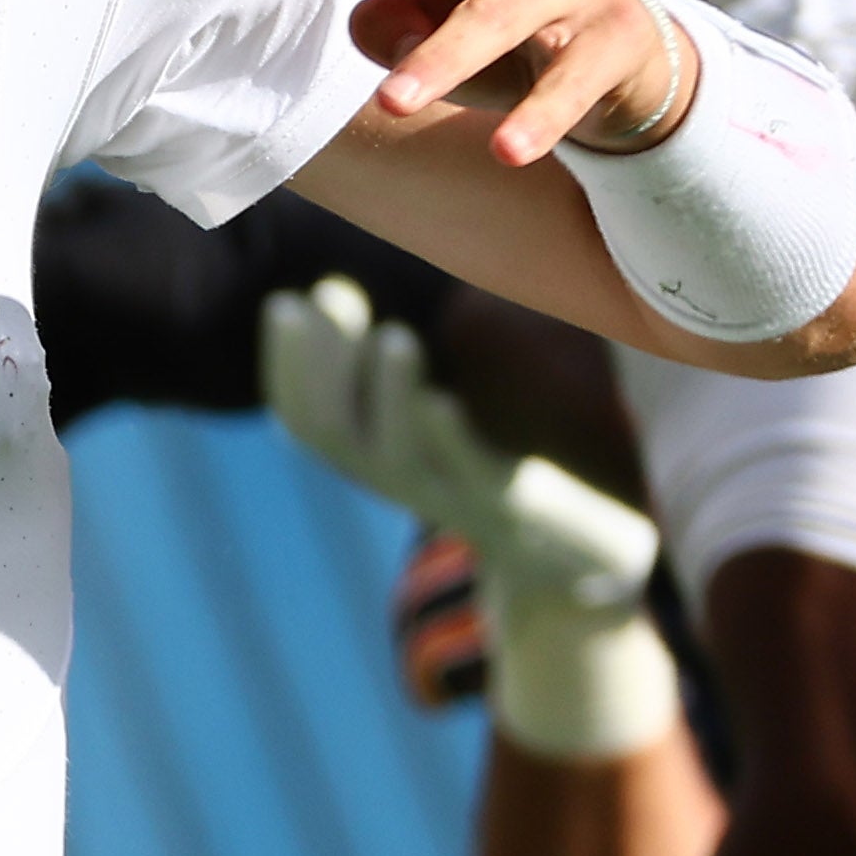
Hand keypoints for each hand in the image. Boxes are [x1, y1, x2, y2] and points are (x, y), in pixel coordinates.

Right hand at [263, 278, 678, 760]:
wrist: (569, 563)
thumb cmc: (488, 474)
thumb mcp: (427, 424)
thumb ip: (383, 366)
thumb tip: (331, 291)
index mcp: (371, 459)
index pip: (304, 418)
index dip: (286, 365)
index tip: (286, 304)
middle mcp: (396, 483)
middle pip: (336, 432)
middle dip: (322, 366)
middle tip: (322, 298)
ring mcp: (451, 498)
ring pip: (399, 455)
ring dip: (391, 394)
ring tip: (393, 337)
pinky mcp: (508, 506)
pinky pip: (471, 477)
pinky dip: (449, 441)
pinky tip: (440, 401)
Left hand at [271, 0, 683, 166]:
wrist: (624, 61)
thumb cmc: (503, 32)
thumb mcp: (436, 27)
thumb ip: (392, 28)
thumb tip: (391, 51)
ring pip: (498, 16)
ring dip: (444, 59)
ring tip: (391, 102)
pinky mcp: (614, 39)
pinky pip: (570, 80)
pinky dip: (539, 117)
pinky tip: (506, 150)